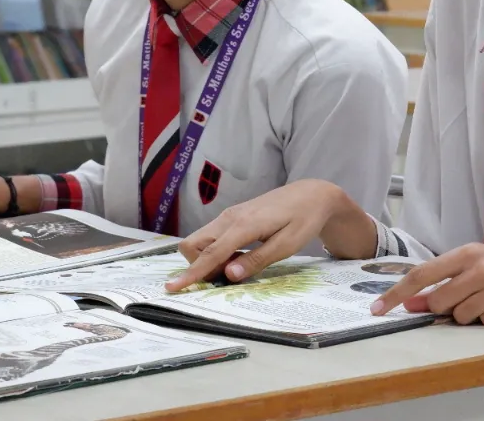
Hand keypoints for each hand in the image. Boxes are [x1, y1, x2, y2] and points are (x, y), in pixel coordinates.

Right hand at [165, 179, 366, 291]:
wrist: (311, 194)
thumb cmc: (303, 219)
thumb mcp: (286, 245)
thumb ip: (257, 261)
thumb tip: (229, 276)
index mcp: (243, 225)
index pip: (210, 253)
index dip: (191, 274)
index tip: (172, 288)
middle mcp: (230, 218)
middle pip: (193, 244)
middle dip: (199, 265)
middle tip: (229, 275)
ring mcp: (229, 215)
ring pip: (200, 240)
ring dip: (209, 259)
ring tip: (241, 264)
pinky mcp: (233, 216)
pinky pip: (212, 237)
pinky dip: (217, 251)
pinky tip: (241, 256)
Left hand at [371, 243, 483, 325]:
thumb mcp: (480, 268)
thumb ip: (446, 282)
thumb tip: (411, 300)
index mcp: (467, 252)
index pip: (421, 274)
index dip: (396, 293)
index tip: (377, 309)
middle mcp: (481, 264)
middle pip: (441, 302)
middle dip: (448, 310)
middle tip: (472, 301)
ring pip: (464, 317)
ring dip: (475, 316)